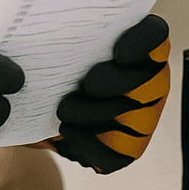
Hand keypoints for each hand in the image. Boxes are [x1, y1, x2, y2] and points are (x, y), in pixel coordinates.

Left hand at [50, 14, 169, 172]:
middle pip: (152, 81)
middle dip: (121, 82)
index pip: (155, 35)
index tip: (119, 52)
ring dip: (99, 113)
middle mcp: (150, 80)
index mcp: (137, 45)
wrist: (41, 104)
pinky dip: (92, 145)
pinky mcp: (128, 148)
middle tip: (88, 83)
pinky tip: (67, 131)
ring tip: (64, 109)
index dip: (145, 42)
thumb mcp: (50, 46)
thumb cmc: (53, 66)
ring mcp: (144, 116)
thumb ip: (50, 36)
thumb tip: (32, 47)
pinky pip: (120, 154)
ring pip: (137, 119)